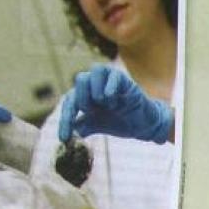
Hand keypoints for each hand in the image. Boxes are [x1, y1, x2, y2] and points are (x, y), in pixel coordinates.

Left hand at [58, 65, 173, 143]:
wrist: (143, 125)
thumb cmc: (119, 122)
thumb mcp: (97, 126)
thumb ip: (83, 126)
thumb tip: (70, 132)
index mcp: (86, 94)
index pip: (70, 102)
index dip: (66, 120)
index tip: (65, 138)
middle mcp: (96, 85)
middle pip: (81, 79)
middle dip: (82, 98)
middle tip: (90, 111)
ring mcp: (111, 81)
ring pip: (96, 70)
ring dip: (96, 88)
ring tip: (102, 103)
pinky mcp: (126, 81)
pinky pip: (115, 75)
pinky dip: (110, 87)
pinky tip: (112, 101)